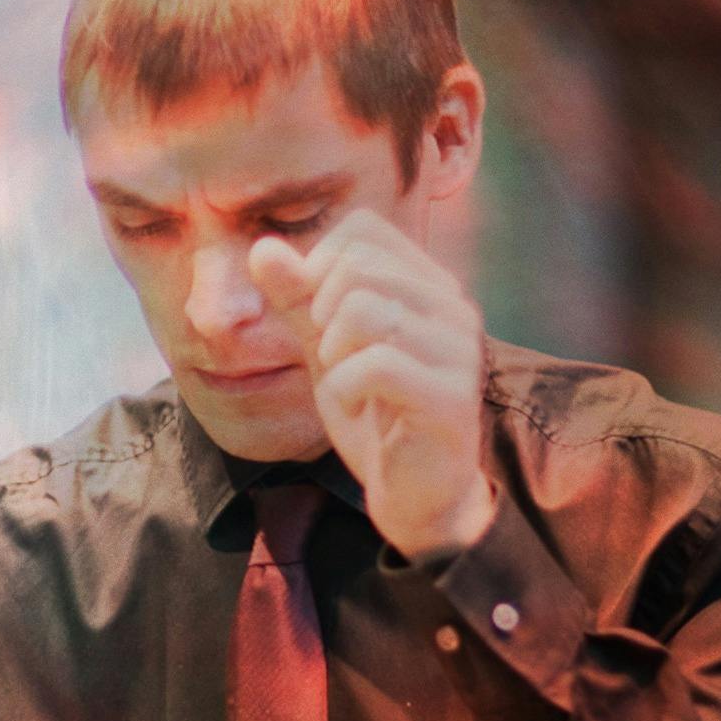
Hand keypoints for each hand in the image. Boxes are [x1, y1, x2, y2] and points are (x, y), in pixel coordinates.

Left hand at [249, 208, 495, 560]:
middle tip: (333, 357)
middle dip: (320, 312)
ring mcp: (458, 348)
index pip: (362, 228)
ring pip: (365, 308)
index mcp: (427, 283)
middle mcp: (453, 305)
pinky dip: (344, 386)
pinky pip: (375, 364)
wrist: (412, 492)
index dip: (320, 264)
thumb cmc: (373, 412)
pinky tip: (353, 406)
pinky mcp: (451, 395)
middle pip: (357, 265)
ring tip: (347, 381)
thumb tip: (262, 246)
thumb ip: (296, 296)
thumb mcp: (322, 344)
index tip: (320, 316)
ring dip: (333, 351)